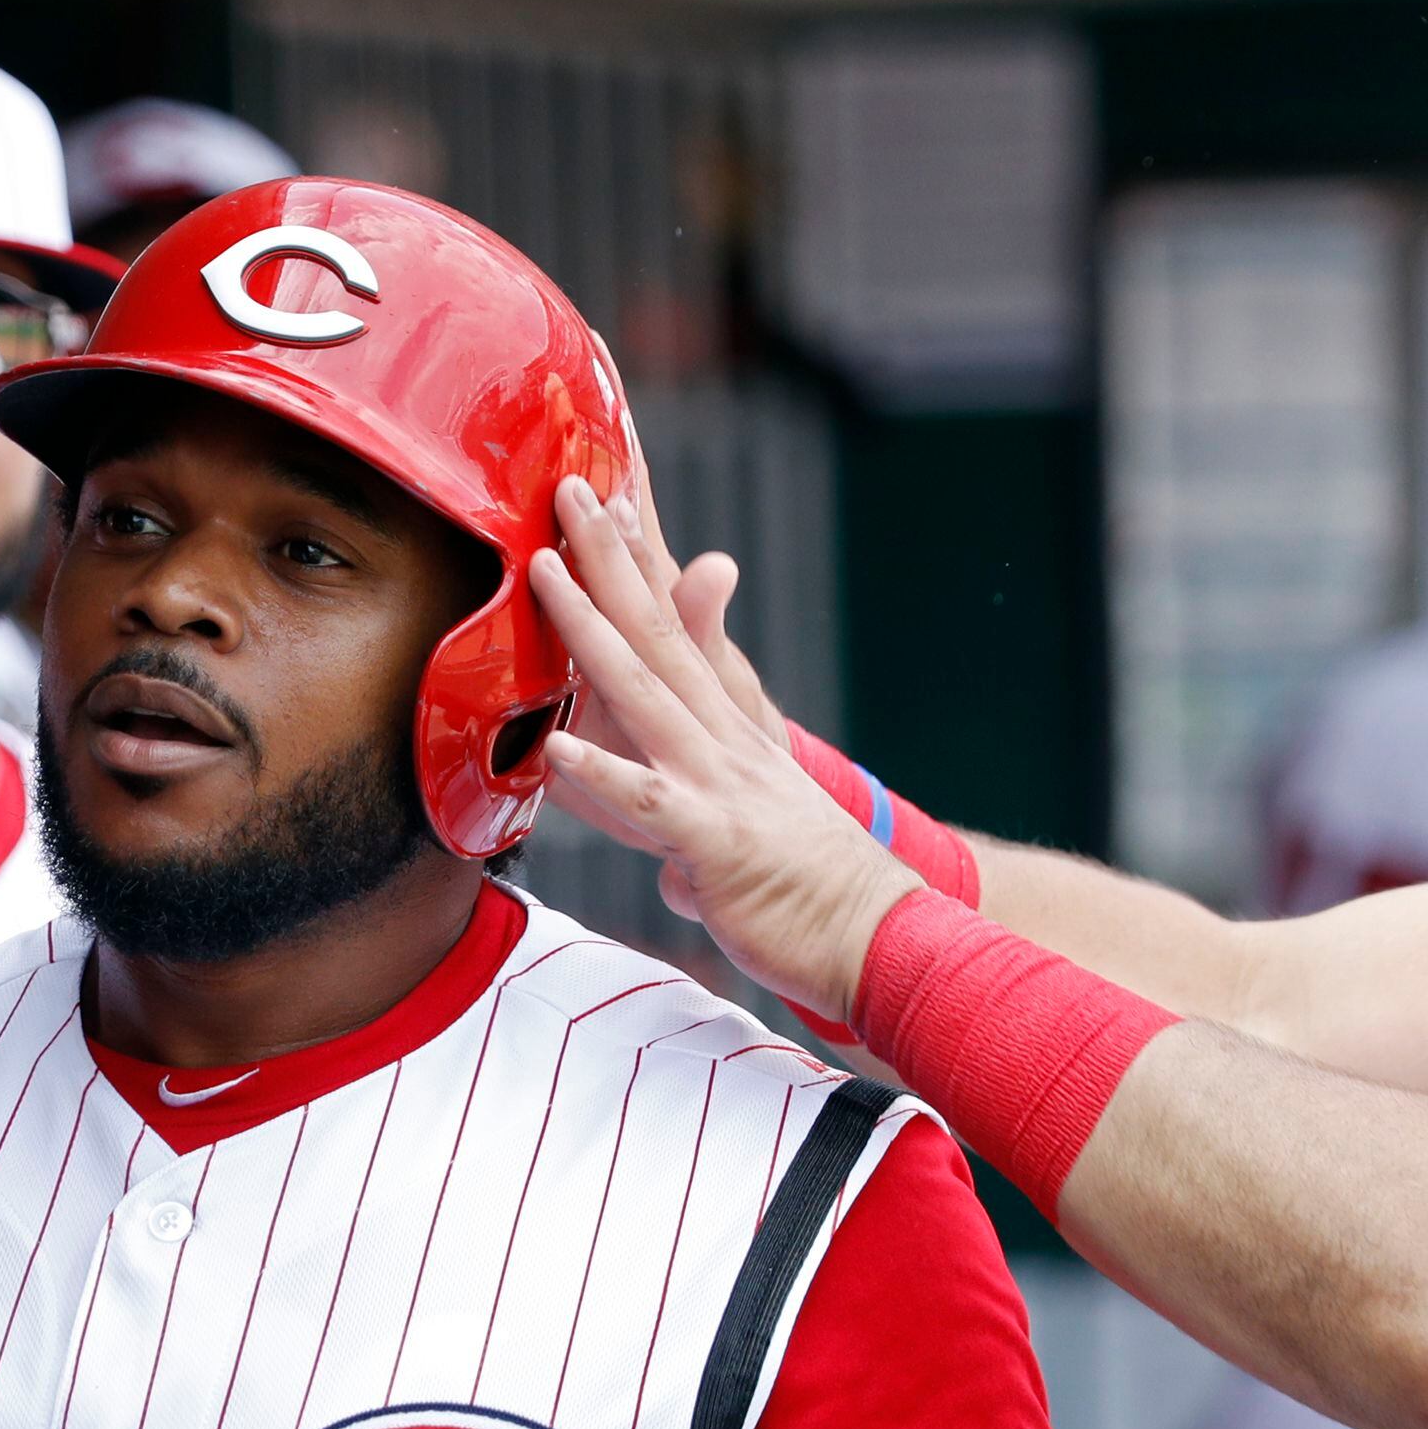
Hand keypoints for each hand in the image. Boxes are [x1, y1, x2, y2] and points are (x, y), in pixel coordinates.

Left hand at [529, 475, 918, 1019]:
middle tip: (568, 488)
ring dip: (591, 628)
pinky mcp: (717, 841)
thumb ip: (697, 845)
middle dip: (608, 560)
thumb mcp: (744, 849)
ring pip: (646, 691)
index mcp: (729, 736)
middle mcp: (724, 742)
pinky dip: (603, 775)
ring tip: (544, 571)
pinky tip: (559, 745)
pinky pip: (651, 803)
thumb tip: (676, 875)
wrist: (883, 940)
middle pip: (657, 635)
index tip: (607, 505)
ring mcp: (721, 784)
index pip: (676, 637)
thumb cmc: (812, 900)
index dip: (637, 574)